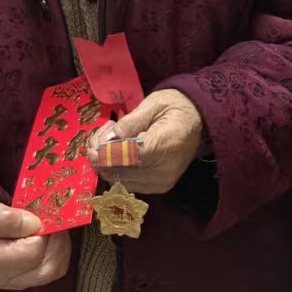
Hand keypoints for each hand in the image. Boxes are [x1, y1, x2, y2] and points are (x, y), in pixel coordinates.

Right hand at [0, 192, 70, 289]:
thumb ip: (7, 217)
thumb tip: (35, 224)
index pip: (33, 252)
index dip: (44, 231)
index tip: (43, 213)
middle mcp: (4, 279)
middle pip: (49, 268)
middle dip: (58, 242)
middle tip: (54, 220)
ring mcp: (15, 282)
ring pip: (54, 271)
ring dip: (60, 247)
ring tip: (52, 226)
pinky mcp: (23, 278)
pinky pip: (50, 269)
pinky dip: (57, 252)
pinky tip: (48, 236)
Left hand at [90, 88, 204, 195]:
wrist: (200, 119)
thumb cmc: (174, 106)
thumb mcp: (151, 105)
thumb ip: (129, 123)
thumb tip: (107, 139)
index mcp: (162, 146)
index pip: (124, 159)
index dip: (103, 153)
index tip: (92, 142)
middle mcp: (162, 171)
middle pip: (119, 173)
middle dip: (100, 158)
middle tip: (97, 137)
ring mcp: (162, 182)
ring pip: (120, 181)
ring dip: (107, 164)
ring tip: (109, 142)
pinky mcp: (160, 186)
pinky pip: (130, 183)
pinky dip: (118, 170)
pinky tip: (118, 153)